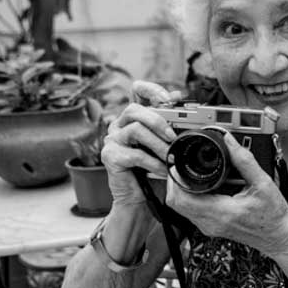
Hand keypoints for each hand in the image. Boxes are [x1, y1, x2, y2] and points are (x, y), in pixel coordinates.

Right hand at [101, 81, 181, 205]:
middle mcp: (119, 125)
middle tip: (173, 137)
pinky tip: (164, 170)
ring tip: (171, 156)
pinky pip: (135, 155)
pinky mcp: (110, 157)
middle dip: (158, 121)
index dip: (152, 89)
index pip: (136, 91)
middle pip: (134, 109)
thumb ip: (169, 120)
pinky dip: (154, 163)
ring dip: (158, 144)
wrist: (139, 198)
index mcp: (132, 117)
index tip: (170, 99)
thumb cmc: (152, 169)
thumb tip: (177, 94)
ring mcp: (113, 140)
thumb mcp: (164, 142)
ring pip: (135, 129)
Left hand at [164, 132, 287, 256]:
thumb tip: (230, 141)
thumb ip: (244, 160)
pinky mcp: (210, 227)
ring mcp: (209, 227)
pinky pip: (191, 211)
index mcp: (221, 213)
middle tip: (182, 164)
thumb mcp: (263, 183)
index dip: (174, 179)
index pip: (182, 199)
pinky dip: (190, 196)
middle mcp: (210, 223)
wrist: (279, 236)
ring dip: (181, 189)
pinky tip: (203, 185)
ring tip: (192, 173)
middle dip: (175, 181)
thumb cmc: (274, 216)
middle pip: (176, 203)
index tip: (179, 163)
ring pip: (181, 208)